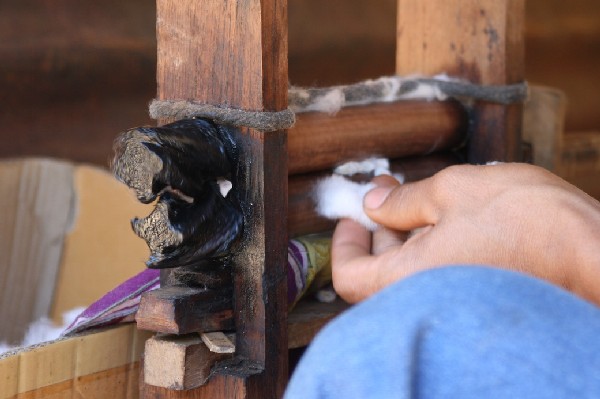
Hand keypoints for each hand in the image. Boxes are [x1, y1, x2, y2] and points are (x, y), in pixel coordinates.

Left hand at [332, 163, 599, 303]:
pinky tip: (450, 214)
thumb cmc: (530, 221)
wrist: (599, 253)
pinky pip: (441, 271)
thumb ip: (403, 199)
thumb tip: (372, 204)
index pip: (349, 277)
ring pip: (412, 269)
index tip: (354, 214)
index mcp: (410, 279)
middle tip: (388, 190)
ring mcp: (454, 298)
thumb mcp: (455, 190)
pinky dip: (435, 243)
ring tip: (421, 193)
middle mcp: (428, 298)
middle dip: (379, 227)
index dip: (345, 243)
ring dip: (408, 231)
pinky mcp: (478, 292)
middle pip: (380, 270)